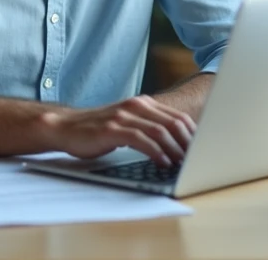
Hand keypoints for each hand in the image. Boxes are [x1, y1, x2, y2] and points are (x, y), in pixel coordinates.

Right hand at [39, 95, 196, 165]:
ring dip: (175, 149)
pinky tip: (163, 162)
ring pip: (160, 131)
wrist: (66, 127)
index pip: (176, 117)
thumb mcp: (127, 124)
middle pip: (173, 122)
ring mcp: (124, 116)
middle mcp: (135, 106)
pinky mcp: (113, 129)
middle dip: (188, 143)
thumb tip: (175, 145)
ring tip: (183, 164)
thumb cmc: (98, 130)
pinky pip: (141, 140)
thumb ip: (147, 128)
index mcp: (142, 103)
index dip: (192, 134)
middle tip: (196, 160)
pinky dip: (156, 152)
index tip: (201, 150)